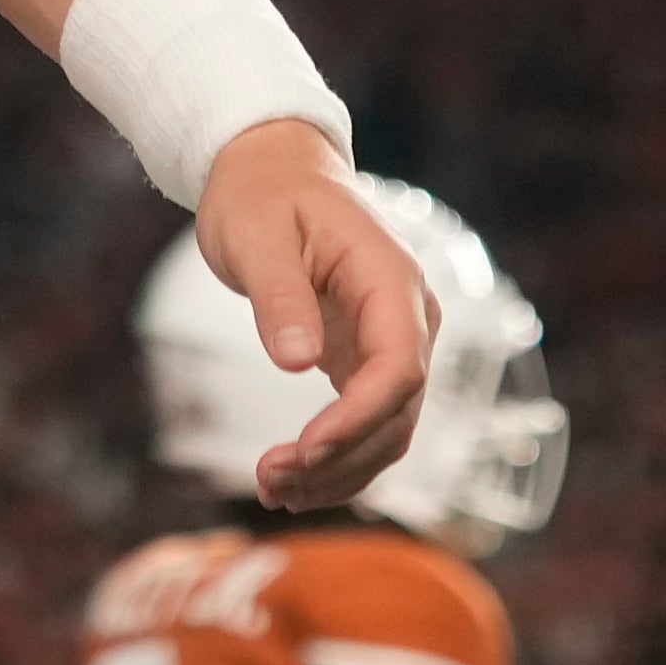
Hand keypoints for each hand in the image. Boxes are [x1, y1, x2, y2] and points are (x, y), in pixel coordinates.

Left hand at [199, 123, 436, 507]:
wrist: (273, 173)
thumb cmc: (262, 195)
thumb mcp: (257, 235)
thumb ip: (281, 296)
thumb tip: (298, 362)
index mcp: (391, 279)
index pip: (399, 367)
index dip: (358, 417)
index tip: (304, 450)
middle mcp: (408, 316)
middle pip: (398, 410)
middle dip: (340, 456)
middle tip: (270, 480)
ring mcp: (395, 341)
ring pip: (389, 430)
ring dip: (339, 471)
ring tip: (272, 491)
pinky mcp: (368, 359)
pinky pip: (369, 423)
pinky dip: (337, 459)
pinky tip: (292, 481)